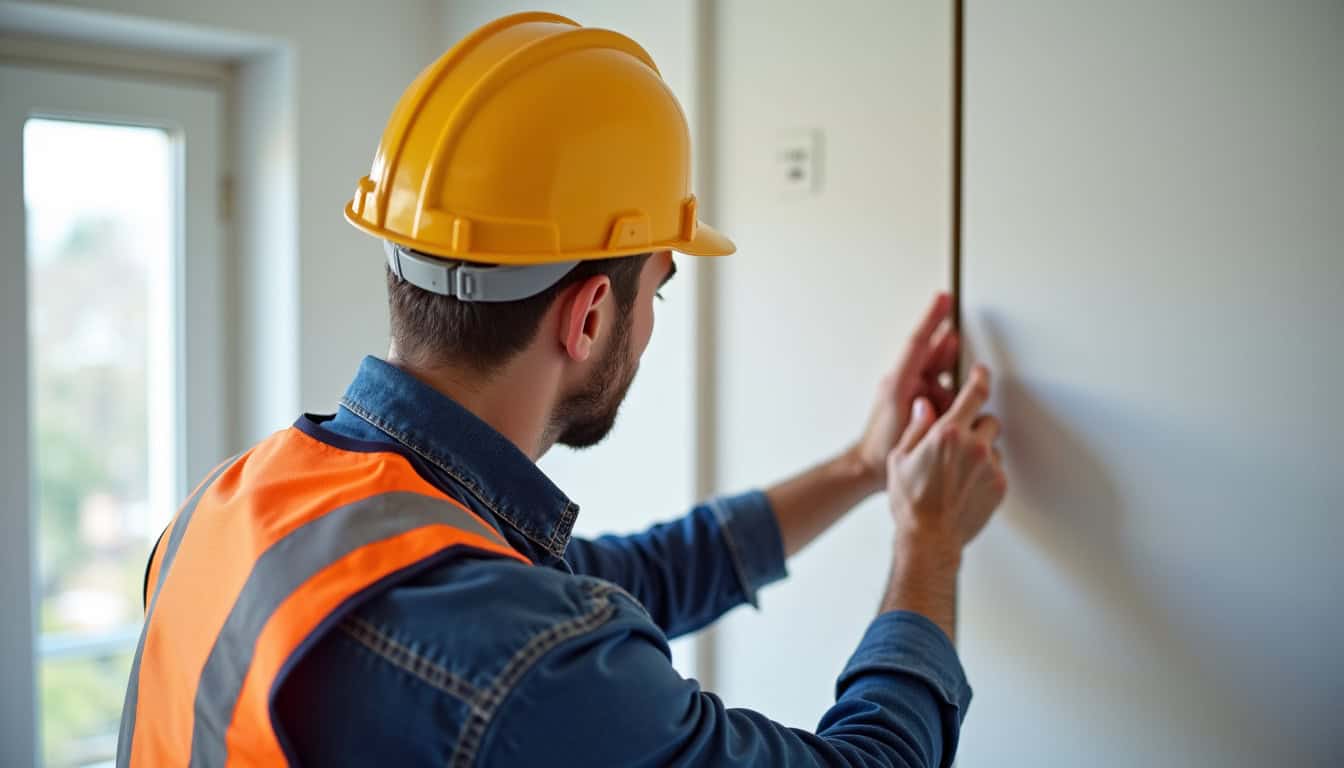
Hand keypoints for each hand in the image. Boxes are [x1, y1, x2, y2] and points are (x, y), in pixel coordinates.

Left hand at [852, 293, 959, 489]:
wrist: (868, 466)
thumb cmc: (883, 447)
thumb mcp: (910, 426)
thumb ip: (931, 408)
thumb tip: (954, 392)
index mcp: (899, 382)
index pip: (917, 343)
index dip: (931, 319)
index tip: (943, 299)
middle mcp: (904, 382)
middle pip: (929, 351)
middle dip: (943, 335)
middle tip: (952, 311)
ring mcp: (911, 390)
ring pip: (936, 366)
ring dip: (948, 360)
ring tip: (959, 354)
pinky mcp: (918, 400)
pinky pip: (938, 382)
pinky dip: (949, 381)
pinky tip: (960, 386)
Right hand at [886, 365, 1005, 559]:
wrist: (928, 538)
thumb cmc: (910, 501)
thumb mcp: (900, 458)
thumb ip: (916, 427)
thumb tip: (926, 407)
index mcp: (948, 433)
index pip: (975, 394)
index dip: (980, 378)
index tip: (981, 373)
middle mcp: (974, 446)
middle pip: (989, 420)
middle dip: (976, 425)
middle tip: (958, 440)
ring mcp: (990, 467)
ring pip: (993, 445)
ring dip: (981, 450)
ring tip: (958, 469)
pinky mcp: (999, 485)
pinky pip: (996, 468)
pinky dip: (985, 471)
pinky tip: (965, 484)